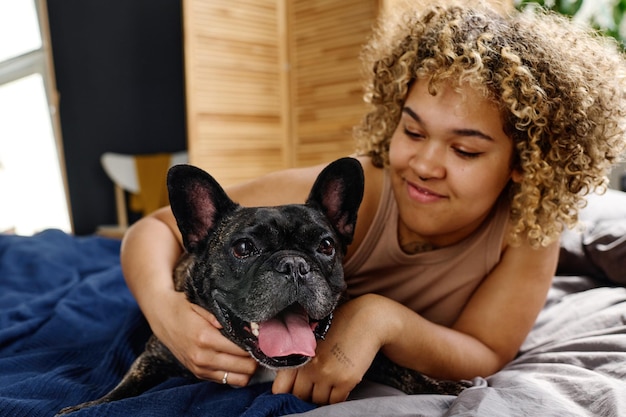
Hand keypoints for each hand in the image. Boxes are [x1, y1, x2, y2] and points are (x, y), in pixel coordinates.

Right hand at [150, 290, 257, 385]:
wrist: (162, 317)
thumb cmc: (184, 308)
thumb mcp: (201, 303)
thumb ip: (221, 314)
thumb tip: (243, 324)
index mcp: (205, 337)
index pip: (242, 349)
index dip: (255, 344)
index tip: (263, 337)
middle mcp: (203, 357)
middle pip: (245, 367)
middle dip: (256, 357)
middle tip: (260, 346)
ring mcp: (201, 368)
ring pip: (239, 378)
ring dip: (249, 368)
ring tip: (251, 354)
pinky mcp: (199, 374)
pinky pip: (227, 381)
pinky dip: (237, 373)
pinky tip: (239, 360)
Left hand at [272, 295, 387, 403]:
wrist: (367, 319)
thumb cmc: (338, 324)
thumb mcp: (311, 335)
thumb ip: (298, 354)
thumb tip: (287, 379)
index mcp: (297, 353)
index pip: (280, 388)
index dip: (286, 391)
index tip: (293, 389)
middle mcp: (309, 366)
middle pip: (299, 396)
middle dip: (305, 394)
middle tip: (313, 387)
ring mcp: (327, 374)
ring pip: (318, 401)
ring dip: (321, 397)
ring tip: (327, 385)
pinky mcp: (346, 380)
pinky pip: (336, 401)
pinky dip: (336, 397)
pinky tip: (339, 386)